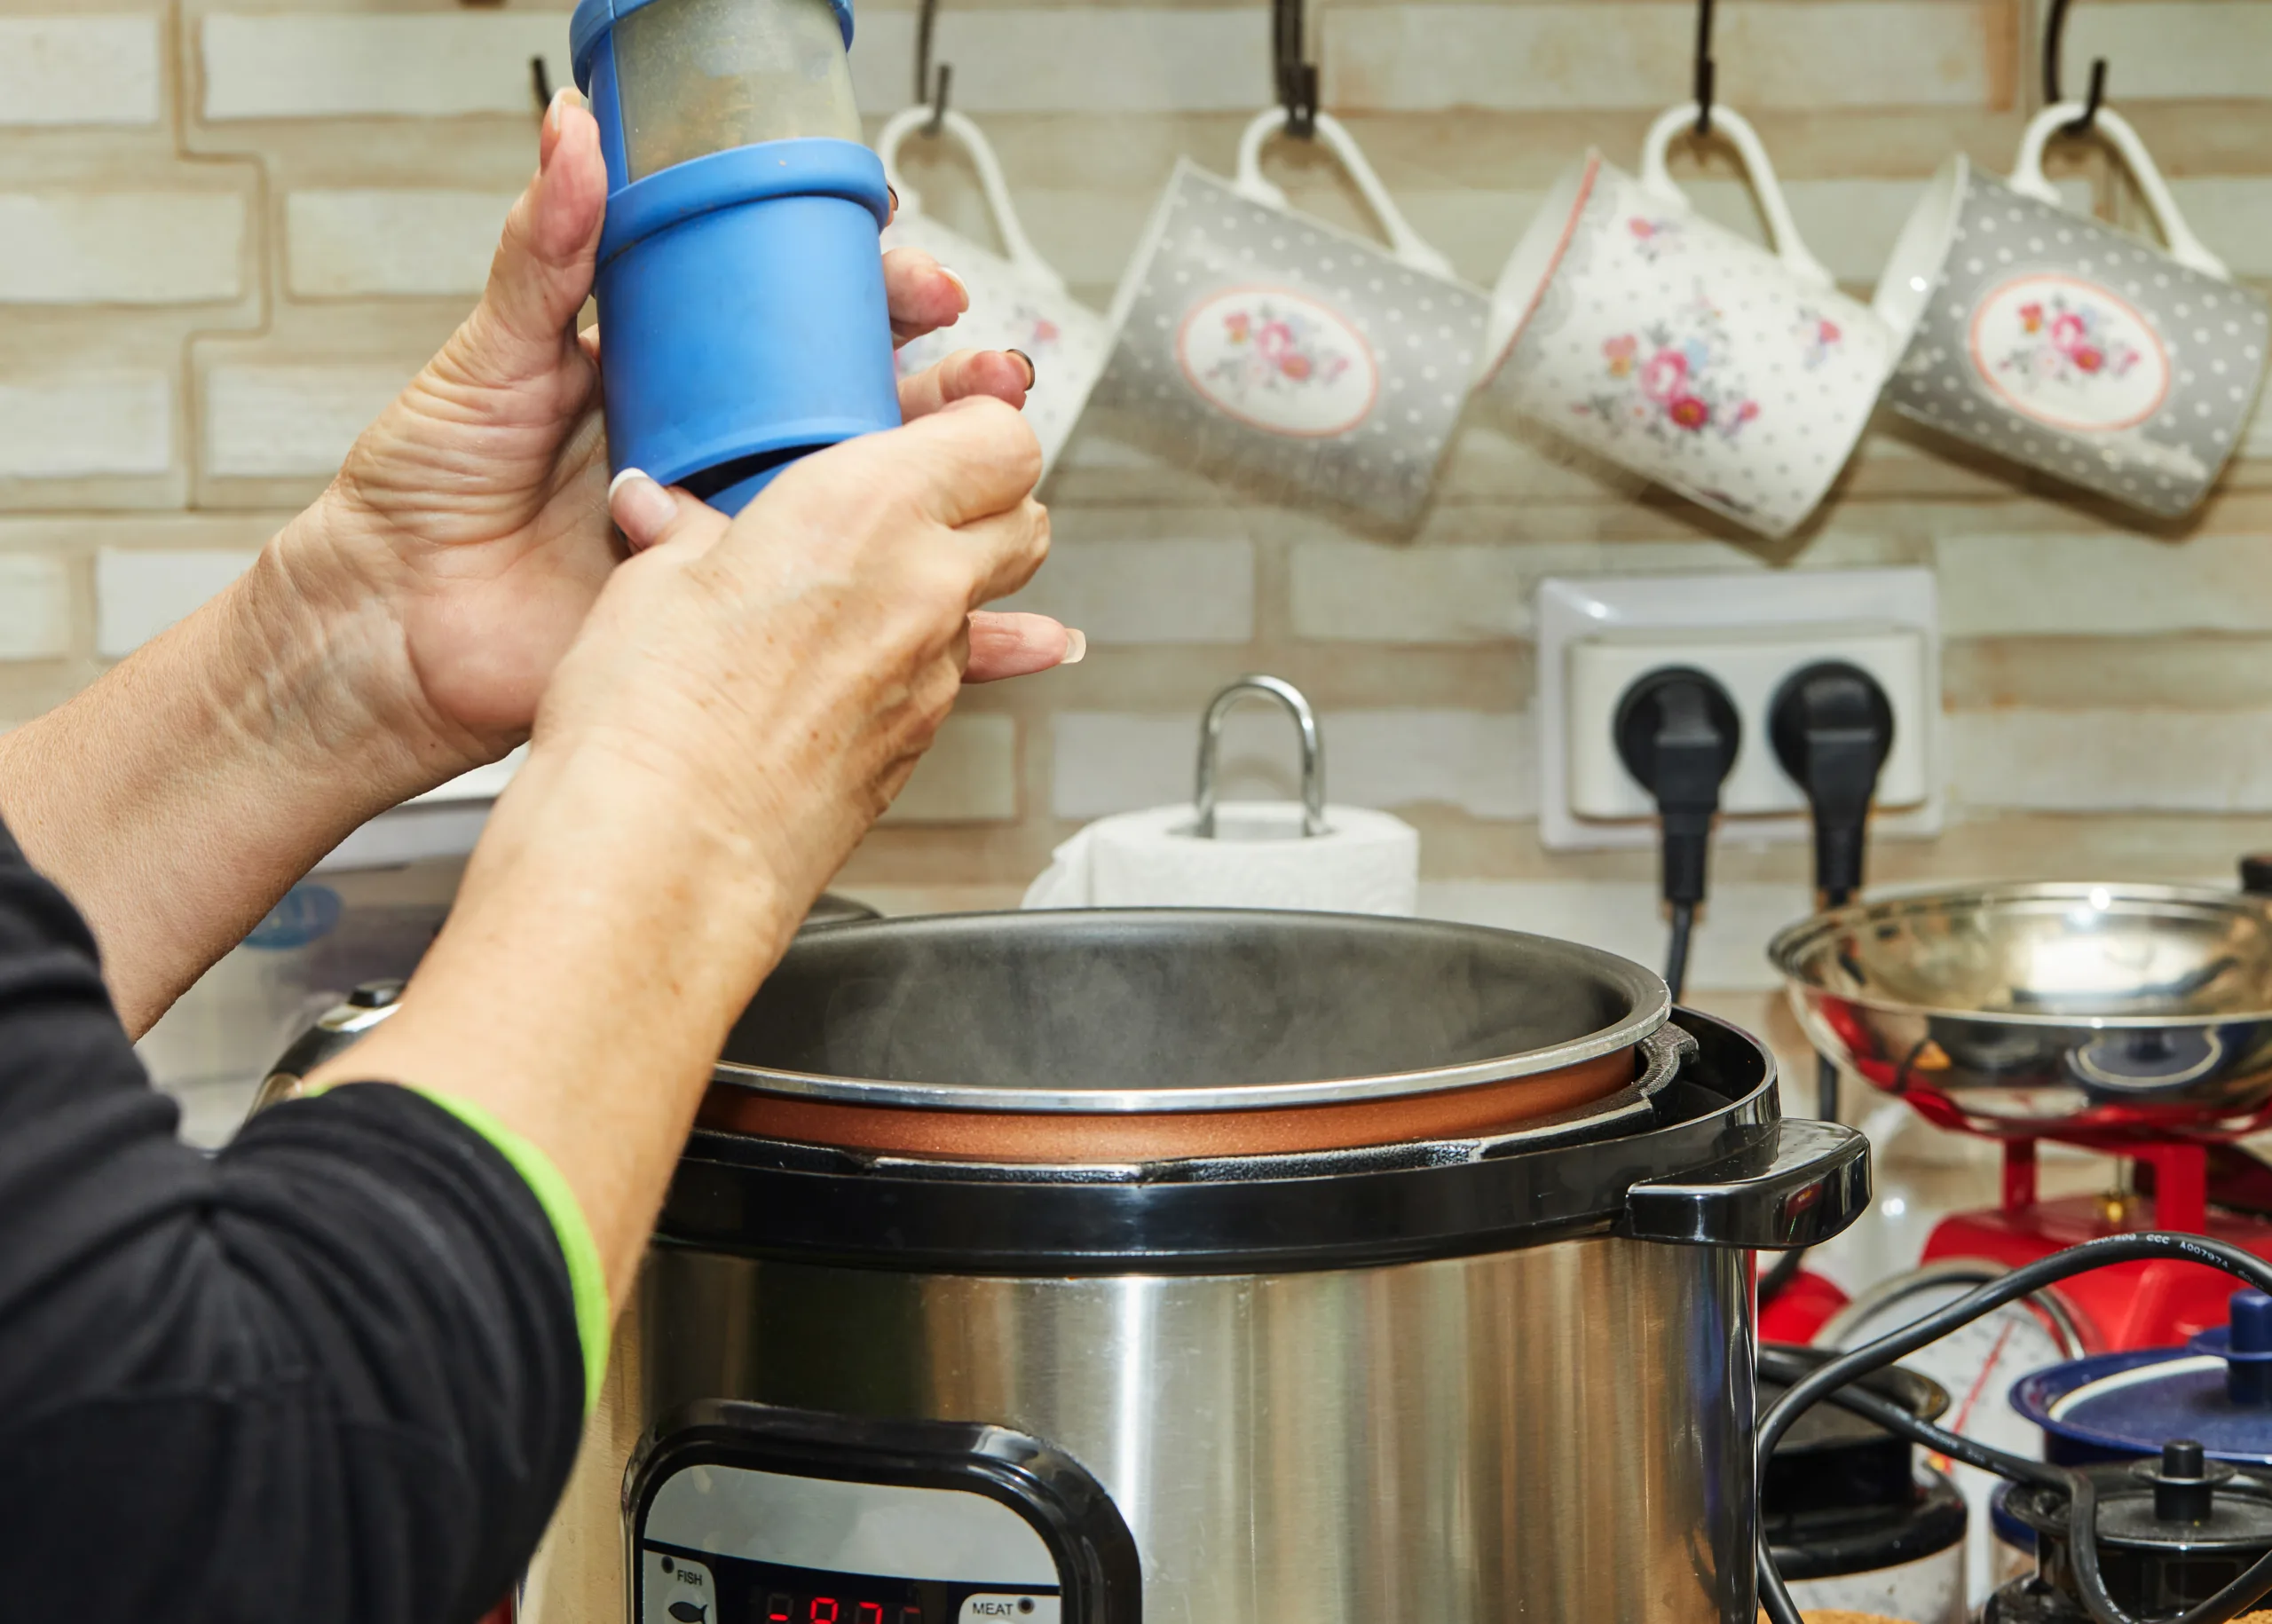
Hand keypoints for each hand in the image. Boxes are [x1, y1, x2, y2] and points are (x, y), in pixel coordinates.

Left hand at [287, 88, 1070, 796]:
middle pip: (869, 411)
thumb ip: (542, 251)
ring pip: (883, 512)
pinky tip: (1019, 633)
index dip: (869, 292)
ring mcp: (740, 544)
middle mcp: (724, 457)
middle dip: (947, 386)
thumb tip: (572, 132)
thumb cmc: (423, 494)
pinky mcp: (742, 629)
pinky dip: (952, 639)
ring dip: (964, 491)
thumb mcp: (489, 356)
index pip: (801, 320)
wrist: (390, 634)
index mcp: (679, 379)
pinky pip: (859, 626)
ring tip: (1015, 473)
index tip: (910, 269)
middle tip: (985, 370)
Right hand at [566, 397, 1050, 885]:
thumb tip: (675, 519)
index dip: (979, 420)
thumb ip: (690, 536)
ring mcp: (932, 676)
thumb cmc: (649, 723)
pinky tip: (843, 665)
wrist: (667, 864)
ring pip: (991, 603)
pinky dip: (913, 656)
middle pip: (1023, 516)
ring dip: (950, 581)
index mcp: (866, 510)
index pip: (999, 433)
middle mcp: (924, 588)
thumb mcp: (651, 582)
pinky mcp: (919, 747)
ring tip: (865, 582)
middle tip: (915, 494)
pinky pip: (946, 677)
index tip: (939, 419)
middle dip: (985, 499)